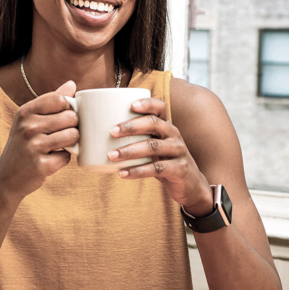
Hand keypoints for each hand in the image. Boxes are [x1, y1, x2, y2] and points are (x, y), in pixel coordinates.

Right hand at [0, 81, 78, 198]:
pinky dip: (63, 159)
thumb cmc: (23, 143)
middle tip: (60, 134)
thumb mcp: (29, 119)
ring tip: (58, 146)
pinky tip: (50, 159)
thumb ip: (50, 101)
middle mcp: (28, 127)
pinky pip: (67, 156)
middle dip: (72, 126)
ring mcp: (34, 147)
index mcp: (25, 112)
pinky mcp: (42, 166)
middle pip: (71, 117)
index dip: (67, 108)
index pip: (60, 99)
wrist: (6, 177)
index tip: (61, 116)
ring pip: (73, 136)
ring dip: (71, 142)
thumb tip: (72, 84)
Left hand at [106, 96, 212, 213]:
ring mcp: (178, 151)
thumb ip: (136, 139)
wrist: (190, 185)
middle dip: (130, 126)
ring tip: (111, 155)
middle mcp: (174, 134)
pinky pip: (157, 168)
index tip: (130, 105)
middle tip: (111, 132)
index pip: (160, 107)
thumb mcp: (153, 147)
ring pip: (153, 146)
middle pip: (153, 124)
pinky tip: (122, 173)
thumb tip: (98, 135)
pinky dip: (137, 171)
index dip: (147, 104)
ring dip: (129, 150)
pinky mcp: (179, 169)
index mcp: (166, 126)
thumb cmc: (164, 161)